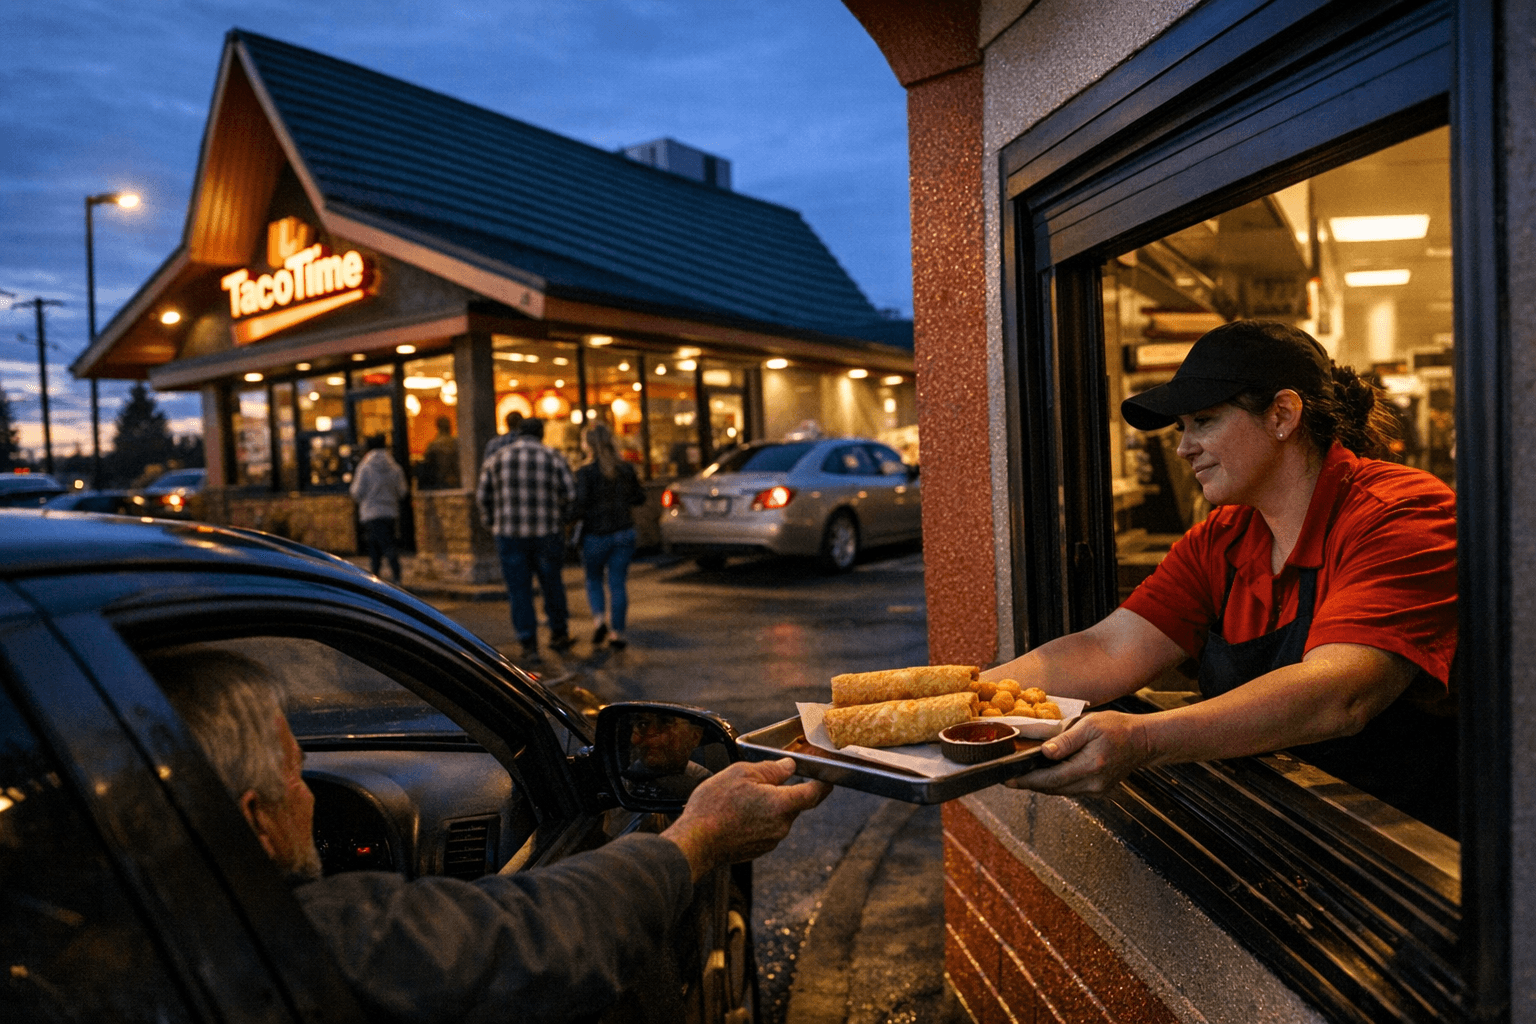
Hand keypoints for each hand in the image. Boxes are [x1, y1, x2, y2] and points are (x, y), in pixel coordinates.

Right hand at [662, 758, 830, 880]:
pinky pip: (767, 828)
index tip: (825, 775)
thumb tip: (788, 767)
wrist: (695, 843)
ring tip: (743, 795)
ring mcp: (770, 840)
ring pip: (779, 816)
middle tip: (770, 779)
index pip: (814, 793)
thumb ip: (770, 769)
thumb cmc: (714, 806)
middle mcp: (781, 826)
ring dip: (769, 804)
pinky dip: (759, 818)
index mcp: (782, 805)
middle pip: (795, 804)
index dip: (822, 782)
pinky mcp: (758, 849)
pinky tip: (738, 812)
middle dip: (786, 791)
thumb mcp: (741, 774)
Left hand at [1003, 711, 1154, 795]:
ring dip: (1041, 784)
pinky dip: (1055, 783)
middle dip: (1029, 784)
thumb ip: (1066, 740)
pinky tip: (1044, 774)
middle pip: (1052, 789)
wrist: (1143, 741)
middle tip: (1008, 779)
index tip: (1008, 780)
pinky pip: (1070, 789)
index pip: (1050, 779)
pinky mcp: (1097, 789)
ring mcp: (1096, 789)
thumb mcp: (1089, 726)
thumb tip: (1044, 752)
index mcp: (1090, 767)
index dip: (1026, 780)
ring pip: (1060, 791)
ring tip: (1021, 776)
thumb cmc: (1117, 728)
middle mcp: (1092, 783)